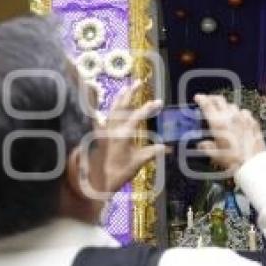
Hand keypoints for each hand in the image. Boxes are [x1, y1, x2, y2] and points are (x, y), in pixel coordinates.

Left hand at [87, 82, 165, 196]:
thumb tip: (168, 147)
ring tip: (125, 89)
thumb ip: (152, 152)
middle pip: (122, 107)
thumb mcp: (138, 162)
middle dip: (130, 94)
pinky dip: (110, 111)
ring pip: (112, 110)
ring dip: (119, 99)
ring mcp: (105, 131)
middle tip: (137, 83)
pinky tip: (112, 108)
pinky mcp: (100, 136)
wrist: (98, 182)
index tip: (159, 102)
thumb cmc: (119, 172)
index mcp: (123, 134)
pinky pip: (105, 118)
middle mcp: (112, 129)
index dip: (148, 108)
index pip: (137, 116)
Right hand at [195, 94, 265, 173]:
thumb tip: (201, 144)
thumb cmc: (232, 160)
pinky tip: (239, 119)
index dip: (201, 99)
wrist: (253, 164)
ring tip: (223, 112)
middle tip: (208, 100)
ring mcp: (243, 118)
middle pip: (220, 100)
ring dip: (226, 107)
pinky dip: (239, 114)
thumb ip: (207, 147)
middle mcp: (231, 117)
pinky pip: (244, 113)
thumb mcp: (215, 155)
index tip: (198, 97)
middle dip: (212, 98)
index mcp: (218, 123)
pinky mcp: (253, 122)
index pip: (207, 105)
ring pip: (232, 105)